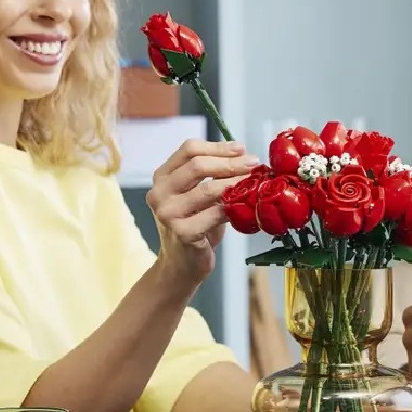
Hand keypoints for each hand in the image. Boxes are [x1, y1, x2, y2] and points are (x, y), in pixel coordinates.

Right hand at [147, 140, 258, 286]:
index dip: (218, 147)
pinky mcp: (182, 233)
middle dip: (230, 163)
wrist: (182, 264)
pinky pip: (214, 214)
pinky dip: (232, 208)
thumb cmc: (195, 226)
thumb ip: (210, 175)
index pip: (188, 149)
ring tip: (253, 181)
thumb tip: (244, 156)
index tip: (241, 148)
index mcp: (162, 177)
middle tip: (252, 163)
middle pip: (197, 166)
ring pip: (206, 189)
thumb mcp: (197, 195)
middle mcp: (159, 193)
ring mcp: (167, 214)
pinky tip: (244, 205)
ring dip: (234, 183)